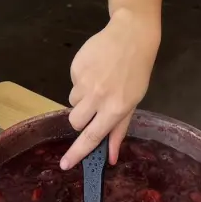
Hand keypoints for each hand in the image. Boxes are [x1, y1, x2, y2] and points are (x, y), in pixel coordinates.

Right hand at [59, 9, 159, 169]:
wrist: (130, 36)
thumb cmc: (136, 72)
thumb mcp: (132, 102)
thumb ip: (119, 130)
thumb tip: (111, 158)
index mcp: (115, 108)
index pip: (92, 137)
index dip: (77, 153)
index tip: (64, 165)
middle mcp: (98, 97)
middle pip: (75, 121)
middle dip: (80, 120)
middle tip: (94, 107)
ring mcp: (84, 81)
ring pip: (72, 102)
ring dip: (82, 98)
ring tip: (99, 82)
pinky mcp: (75, 67)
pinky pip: (72, 83)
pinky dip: (81, 80)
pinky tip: (95, 69)